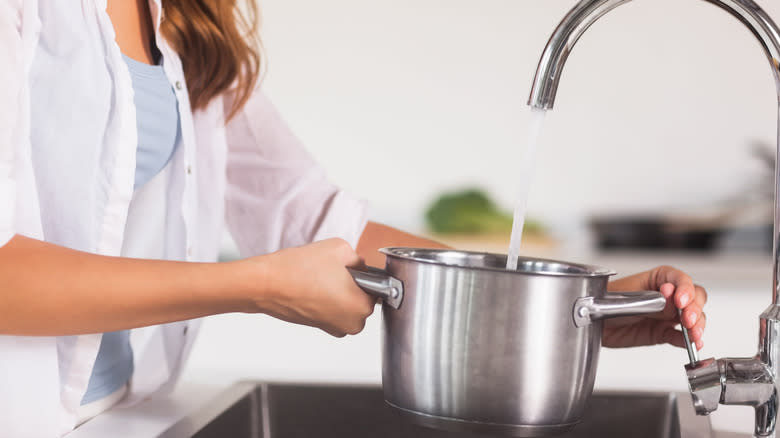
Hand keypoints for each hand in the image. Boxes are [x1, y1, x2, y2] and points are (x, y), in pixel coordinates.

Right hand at [240, 238, 376, 336]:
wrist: (265, 285)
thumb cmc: (297, 269)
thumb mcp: (341, 248)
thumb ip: (359, 259)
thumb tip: (361, 268)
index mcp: (362, 306)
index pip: (378, 286)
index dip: (364, 273)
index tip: (351, 268)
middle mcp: (353, 324)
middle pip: (363, 296)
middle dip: (352, 283)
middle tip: (332, 271)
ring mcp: (335, 328)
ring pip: (347, 302)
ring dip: (339, 291)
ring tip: (320, 278)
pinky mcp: (321, 327)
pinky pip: (333, 308)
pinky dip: (326, 298)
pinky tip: (313, 286)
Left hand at [601, 265, 706, 348]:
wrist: (593, 322)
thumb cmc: (605, 301)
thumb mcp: (630, 299)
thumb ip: (655, 304)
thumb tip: (674, 307)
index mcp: (658, 278)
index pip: (680, 279)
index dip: (685, 289)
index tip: (680, 300)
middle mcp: (668, 296)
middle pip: (694, 297)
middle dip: (694, 308)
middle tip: (687, 319)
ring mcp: (667, 315)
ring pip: (693, 317)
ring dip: (697, 325)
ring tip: (693, 334)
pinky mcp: (663, 333)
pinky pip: (681, 337)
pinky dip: (689, 341)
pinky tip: (692, 344)